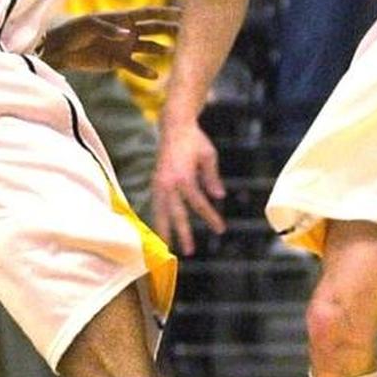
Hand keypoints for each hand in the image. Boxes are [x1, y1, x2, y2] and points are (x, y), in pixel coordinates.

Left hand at [40, 6, 179, 75]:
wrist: (61, 50)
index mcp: (123, 17)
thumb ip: (108, 28)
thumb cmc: (74, 31)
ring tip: (171, 52)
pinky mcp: (118, 62)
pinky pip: (135, 66)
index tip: (183, 12)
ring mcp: (125, 46)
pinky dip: (144, 71)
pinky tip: (154, 76)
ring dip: (160, 49)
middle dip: (169, 30)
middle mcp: (128, 31)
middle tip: (185, 33)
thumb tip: (127, 34)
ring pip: (149, 47)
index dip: (166, 12)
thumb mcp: (89, 25)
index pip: (149, 14)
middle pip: (154, 29)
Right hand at [152, 118, 225, 254]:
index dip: (210, 217)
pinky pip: (156, 204)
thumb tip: (219, 197)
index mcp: (184, 177)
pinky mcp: (155, 181)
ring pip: (160, 211)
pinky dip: (158, 217)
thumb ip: (212, 178)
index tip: (221, 229)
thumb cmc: (194, 140)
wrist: (174, 125)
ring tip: (166, 247)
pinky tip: (160, 228)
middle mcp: (169, 182)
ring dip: (164, 229)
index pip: (199, 203)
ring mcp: (159, 182)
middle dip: (183, 233)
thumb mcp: (208, 156)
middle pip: (176, 213)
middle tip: (190, 251)